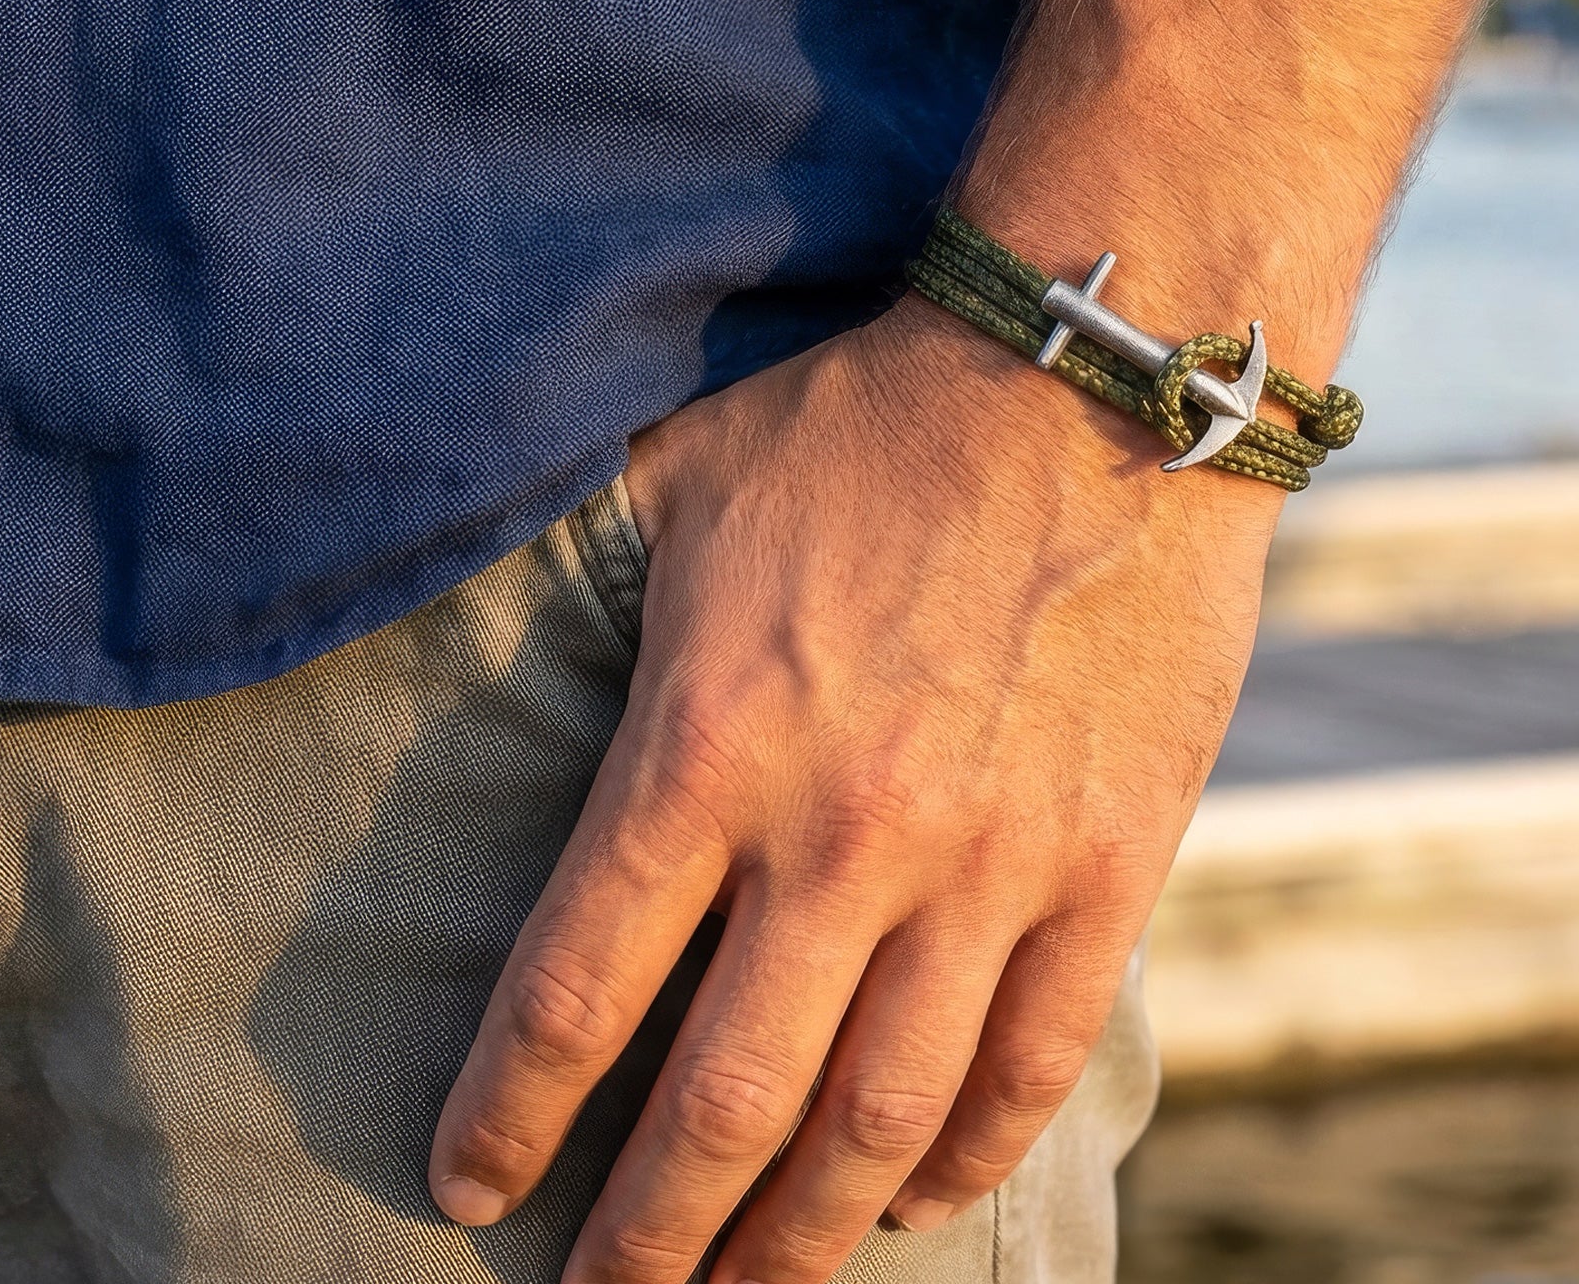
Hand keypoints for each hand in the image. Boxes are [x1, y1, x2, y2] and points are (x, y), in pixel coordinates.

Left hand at [428, 292, 1280, 1282]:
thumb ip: (577, 575)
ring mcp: (990, 862)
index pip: (574, 992)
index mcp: (711, 742)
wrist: (1096, 380)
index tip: (469, 1188)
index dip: (507, 1117)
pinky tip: (917, 1193)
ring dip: (799, 1241)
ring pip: (877, 1125)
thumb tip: (471, 606)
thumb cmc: (874, 420)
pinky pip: (1032, 1060)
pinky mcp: (1109, 861)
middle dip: (645, 1242)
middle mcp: (843, 834)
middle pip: (722, 1109)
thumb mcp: (683, 479)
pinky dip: (966, 1155)